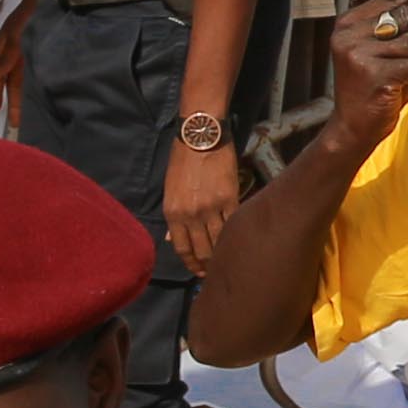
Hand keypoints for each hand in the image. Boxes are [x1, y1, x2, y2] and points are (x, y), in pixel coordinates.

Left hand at [164, 133, 248, 269]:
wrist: (200, 137)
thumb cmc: (182, 160)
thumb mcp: (170, 190)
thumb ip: (174, 216)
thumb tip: (173, 238)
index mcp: (173, 213)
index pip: (182, 247)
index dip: (190, 262)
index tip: (197, 270)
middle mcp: (191, 215)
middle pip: (202, 249)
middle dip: (207, 264)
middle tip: (214, 270)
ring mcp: (212, 208)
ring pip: (218, 240)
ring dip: (222, 253)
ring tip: (226, 260)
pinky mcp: (230, 198)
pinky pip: (233, 223)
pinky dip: (234, 233)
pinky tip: (237, 240)